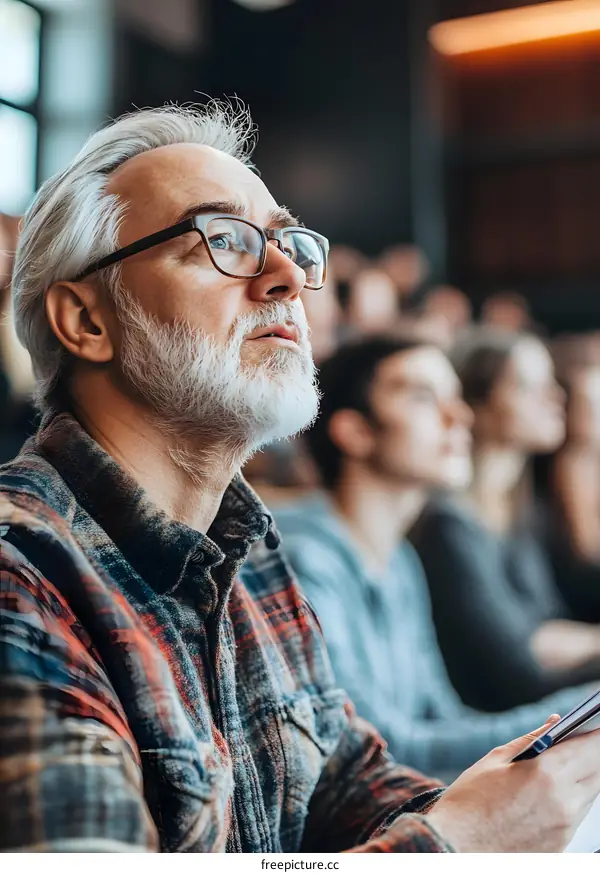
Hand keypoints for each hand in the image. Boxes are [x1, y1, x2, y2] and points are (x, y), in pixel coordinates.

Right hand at [427, 716, 599, 852]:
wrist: (455, 849)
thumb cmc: (469, 802)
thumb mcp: (496, 759)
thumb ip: (532, 738)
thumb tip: (555, 722)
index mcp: (547, 773)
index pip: (594, 747)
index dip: (598, 732)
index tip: (596, 722)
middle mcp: (565, 802)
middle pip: (599, 769)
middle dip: (592, 753)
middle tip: (578, 741)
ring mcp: (566, 827)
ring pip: (592, 793)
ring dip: (584, 776)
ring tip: (561, 765)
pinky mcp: (563, 845)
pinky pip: (579, 815)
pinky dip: (573, 798)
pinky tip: (550, 792)